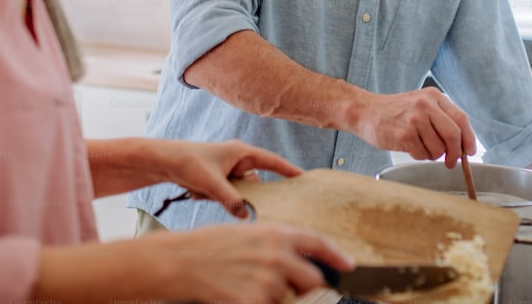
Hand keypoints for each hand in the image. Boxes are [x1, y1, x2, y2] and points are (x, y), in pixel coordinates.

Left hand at [152, 139, 302, 217]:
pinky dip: (215, 197)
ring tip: (202, 190)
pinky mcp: (221, 181)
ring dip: (224, 196)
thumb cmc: (187, 163)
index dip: (289, 171)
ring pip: (240, 191)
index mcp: (241, 152)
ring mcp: (230, 171)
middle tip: (249, 203)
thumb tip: (246, 215)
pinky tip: (197, 192)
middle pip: (256, 182)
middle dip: (247, 193)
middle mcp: (239, 160)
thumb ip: (230, 199)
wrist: (163, 161)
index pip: (273, 162)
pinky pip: (228, 195)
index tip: (305, 179)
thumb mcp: (210, 183)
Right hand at [157, 221, 354, 301]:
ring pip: (286, 298)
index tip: (349, 265)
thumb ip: (276, 245)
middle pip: (312, 279)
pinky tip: (238, 294)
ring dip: (273, 297)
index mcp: (276, 233)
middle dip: (303, 286)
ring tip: (245, 284)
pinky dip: (257, 303)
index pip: (318, 242)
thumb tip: (297, 259)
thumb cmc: (210, 245)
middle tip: (283, 286)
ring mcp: (267, 280)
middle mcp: (277, 255)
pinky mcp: (254, 300)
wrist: (182, 261)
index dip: (337, 255)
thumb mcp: (247, 233)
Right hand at [352, 87, 475, 165]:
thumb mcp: (421, 105)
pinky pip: (422, 154)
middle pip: (453, 135)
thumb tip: (462, 144)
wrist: (365, 111)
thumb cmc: (394, 112)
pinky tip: (409, 147)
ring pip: (438, 148)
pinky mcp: (404, 133)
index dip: (469, 138)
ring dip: (432, 155)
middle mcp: (425, 105)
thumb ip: (441, 119)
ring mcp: (414, 119)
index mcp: (433, 96)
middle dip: (454, 154)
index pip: (461, 119)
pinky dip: (419, 156)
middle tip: (450, 162)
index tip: (469, 152)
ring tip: (420, 147)